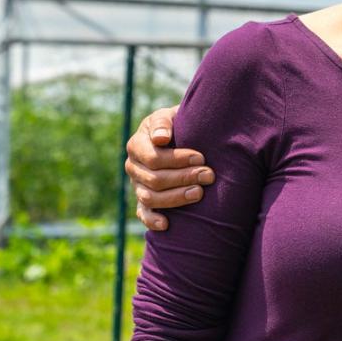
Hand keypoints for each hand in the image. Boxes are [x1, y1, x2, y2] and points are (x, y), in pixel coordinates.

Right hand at [123, 104, 213, 230]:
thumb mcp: (169, 116)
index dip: (177, 159)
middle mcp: (133, 167)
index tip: (201, 157)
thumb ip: (163, 122)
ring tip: (199, 193)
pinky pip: (143, 214)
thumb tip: (160, 139)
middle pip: (154, 179)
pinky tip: (167, 224)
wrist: (179, 136)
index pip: (153, 158)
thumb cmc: (176, 125)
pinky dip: (152, 220)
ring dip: (176, 198)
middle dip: (183, 178)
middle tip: (208, 175)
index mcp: (136, 145)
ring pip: (150, 198)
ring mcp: (137, 185)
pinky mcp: (143, 201)